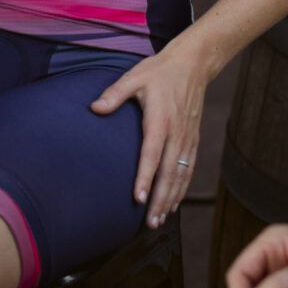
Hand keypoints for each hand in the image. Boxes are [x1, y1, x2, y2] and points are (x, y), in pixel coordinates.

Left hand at [91, 44, 212, 229]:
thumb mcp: (134, 77)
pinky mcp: (193, 139)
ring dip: (172, 199)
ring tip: (160, 220)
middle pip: (169, 173)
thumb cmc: (159, 72)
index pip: (152, 154)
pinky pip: (189, 169)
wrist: (193, 65)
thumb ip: (114, 94)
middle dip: (160, 200)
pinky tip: (174, 203)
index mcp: (160, 120)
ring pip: (181, 175)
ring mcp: (187, 138)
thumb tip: (94, 108)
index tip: (138, 198)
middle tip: (150, 222)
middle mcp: (176, 133)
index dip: (145, 178)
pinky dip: (182, 189)